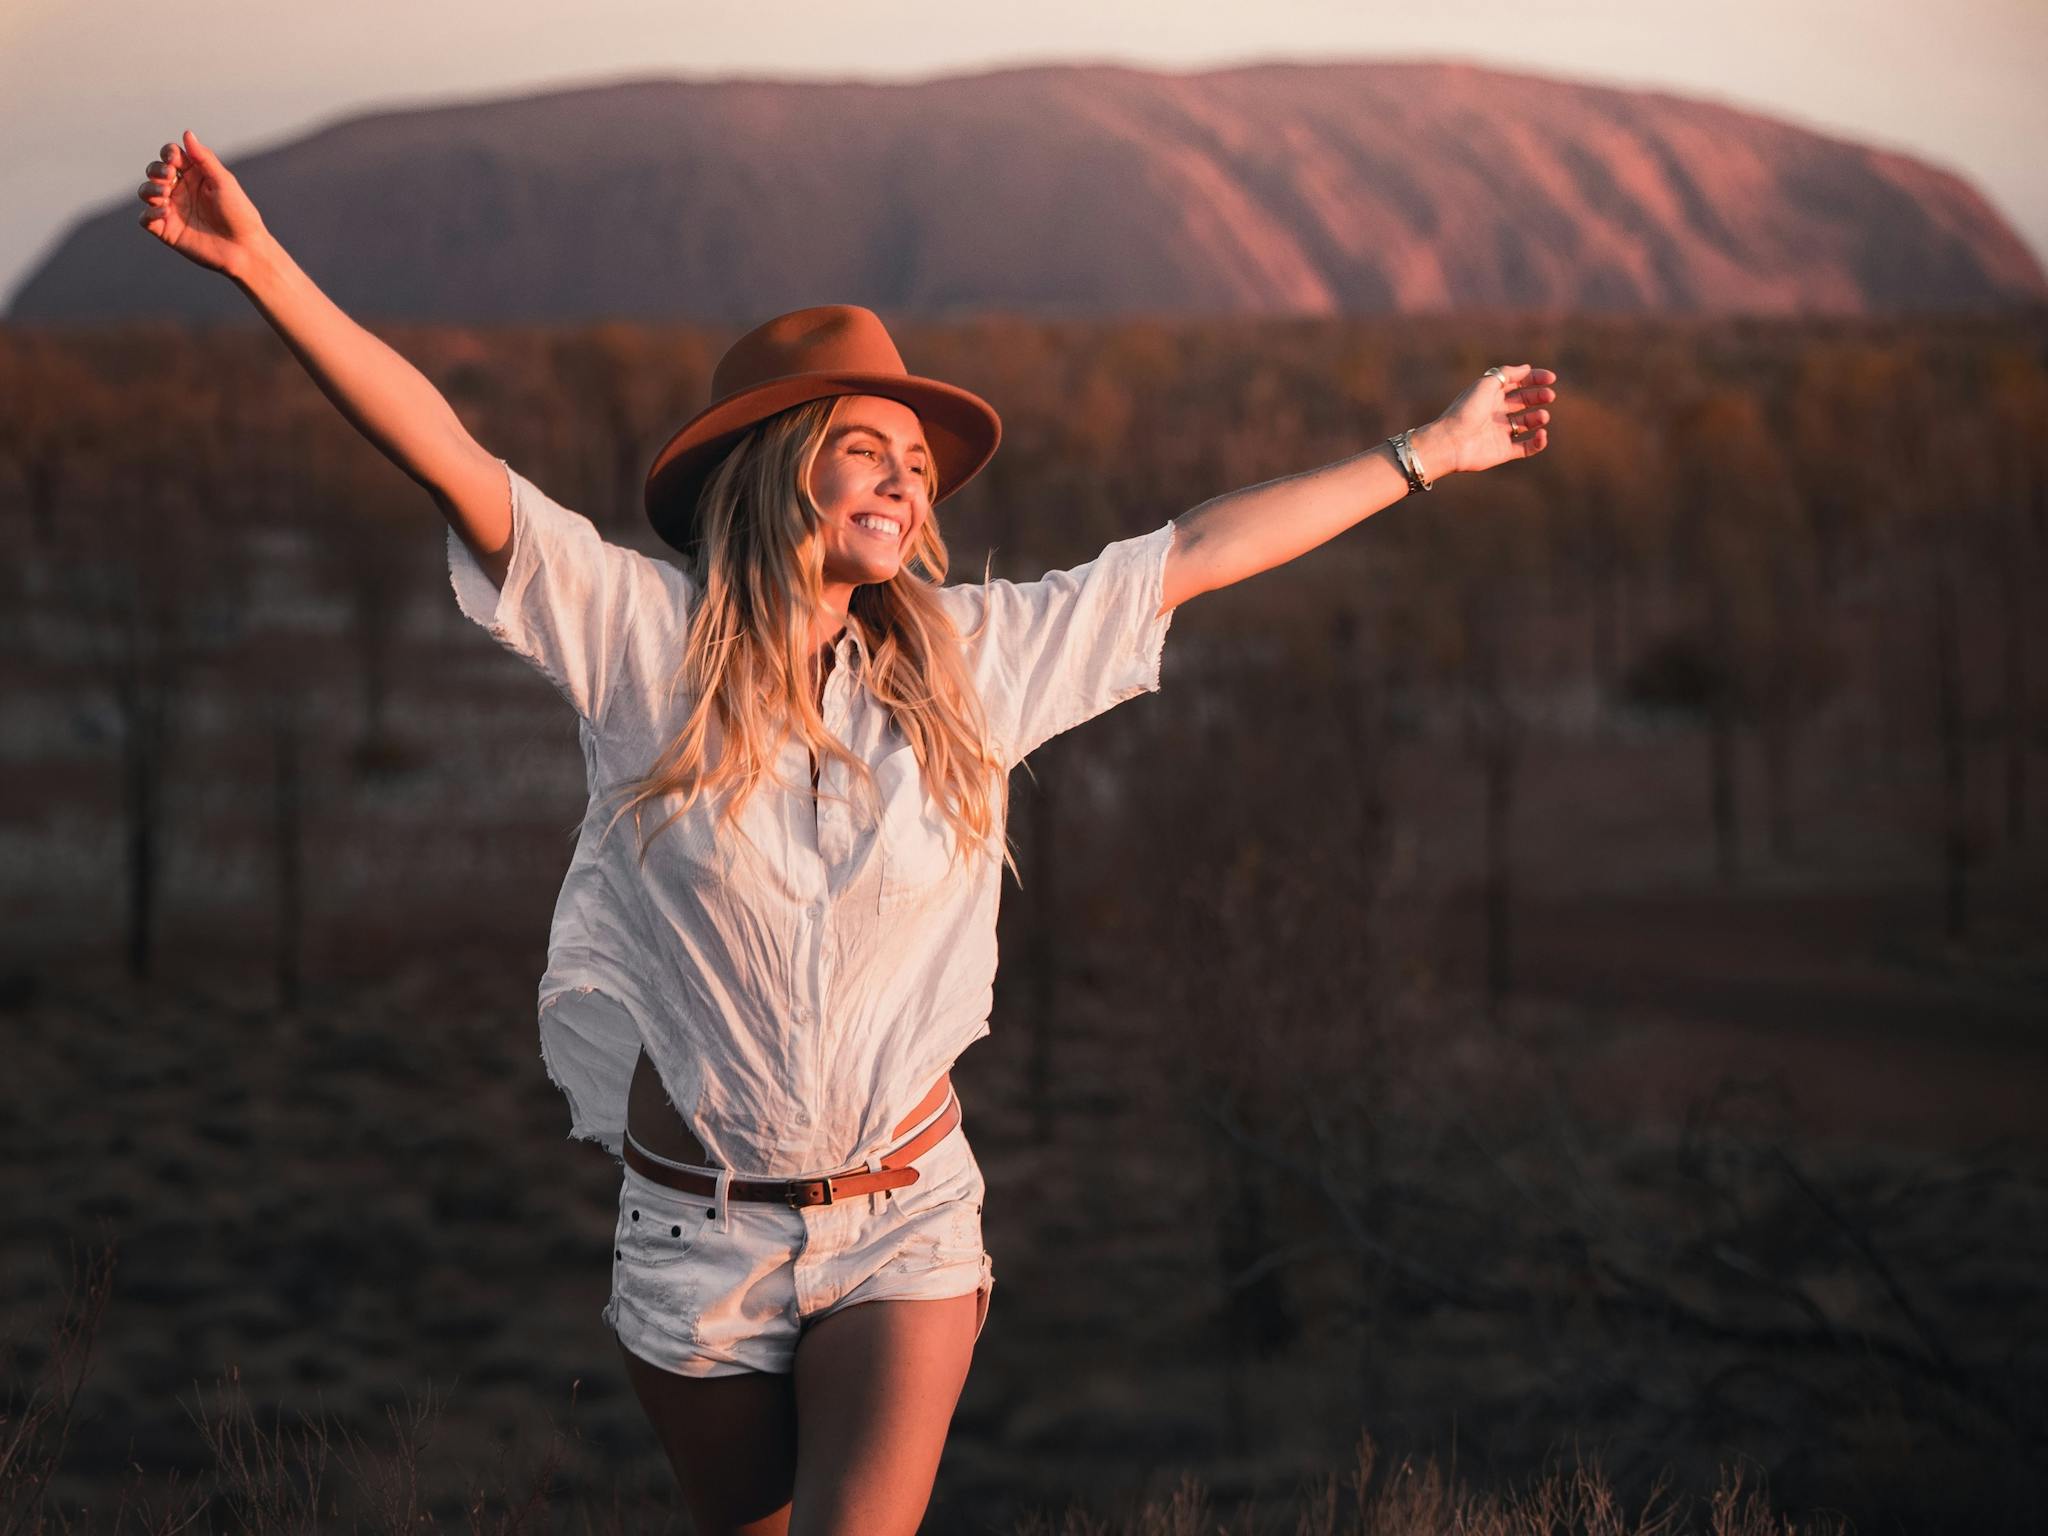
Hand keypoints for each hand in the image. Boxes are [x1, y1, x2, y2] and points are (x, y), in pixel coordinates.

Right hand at [136, 129, 270, 278]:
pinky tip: (164, 214)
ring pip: (146, 192)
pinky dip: (149, 214)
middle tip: (168, 177)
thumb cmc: (239, 213)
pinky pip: (145, 219)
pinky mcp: (167, 230)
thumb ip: (203, 158)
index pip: (171, 156)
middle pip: (154, 171)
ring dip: (149, 189)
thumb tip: (187, 133)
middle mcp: (181, 191)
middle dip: (156, 170)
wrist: (245, 249)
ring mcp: (173, 210)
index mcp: (195, 176)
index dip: (167, 153)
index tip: (174, 160)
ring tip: (164, 195)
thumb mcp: (223, 181)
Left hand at [1417, 364, 1557, 476]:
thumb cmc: (1466, 410)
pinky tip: (1542, 434)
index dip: (1535, 379)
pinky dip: (1538, 442)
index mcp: (1491, 395)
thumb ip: (1507, 373)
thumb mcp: (1486, 384)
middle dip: (1539, 396)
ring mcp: (1500, 432)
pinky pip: (1526, 447)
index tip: (1551, 378)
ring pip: (1527, 423)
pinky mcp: (1503, 451)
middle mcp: (1496, 412)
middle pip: (1524, 401)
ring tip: (1542, 416)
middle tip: (1549, 396)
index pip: (1517, 383)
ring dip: (1538, 417)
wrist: (1451, 442)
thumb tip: (1527, 368)